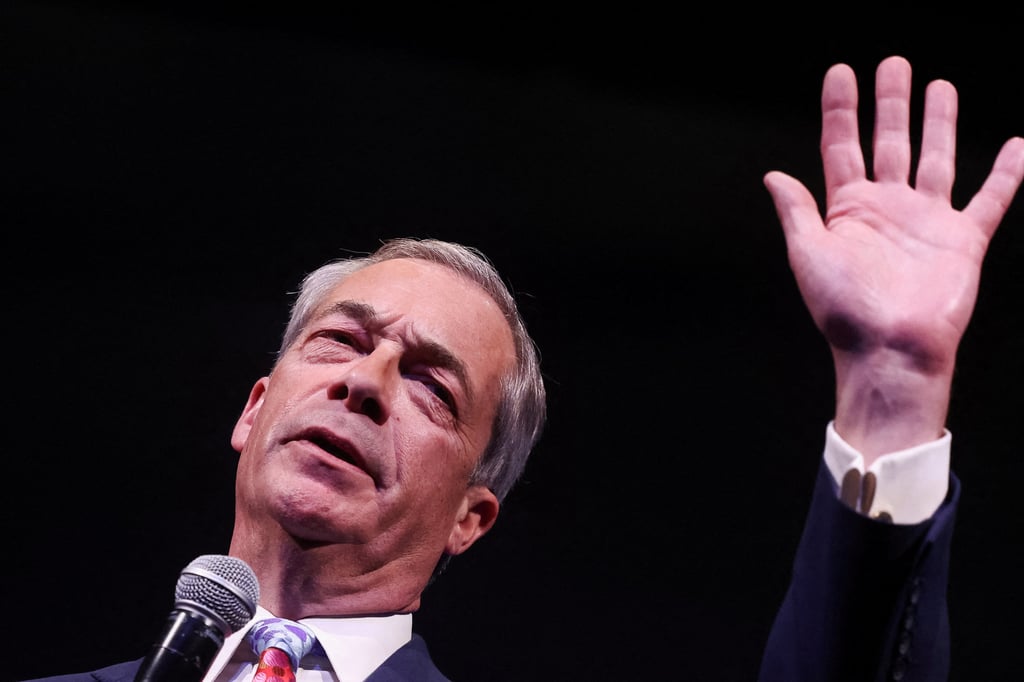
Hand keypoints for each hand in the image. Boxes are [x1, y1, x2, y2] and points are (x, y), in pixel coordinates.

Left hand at [764, 55, 1023, 458]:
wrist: (890, 349)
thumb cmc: (844, 311)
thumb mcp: (808, 254)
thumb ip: (797, 211)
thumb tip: (772, 175)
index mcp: (847, 210)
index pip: (842, 146)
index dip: (841, 109)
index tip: (840, 72)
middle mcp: (887, 208)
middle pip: (890, 142)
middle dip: (891, 103)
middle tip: (894, 63)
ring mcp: (926, 221)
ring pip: (936, 158)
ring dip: (938, 122)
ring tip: (939, 85)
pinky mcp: (963, 239)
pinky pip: (991, 198)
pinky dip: (1007, 173)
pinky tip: (1017, 146)